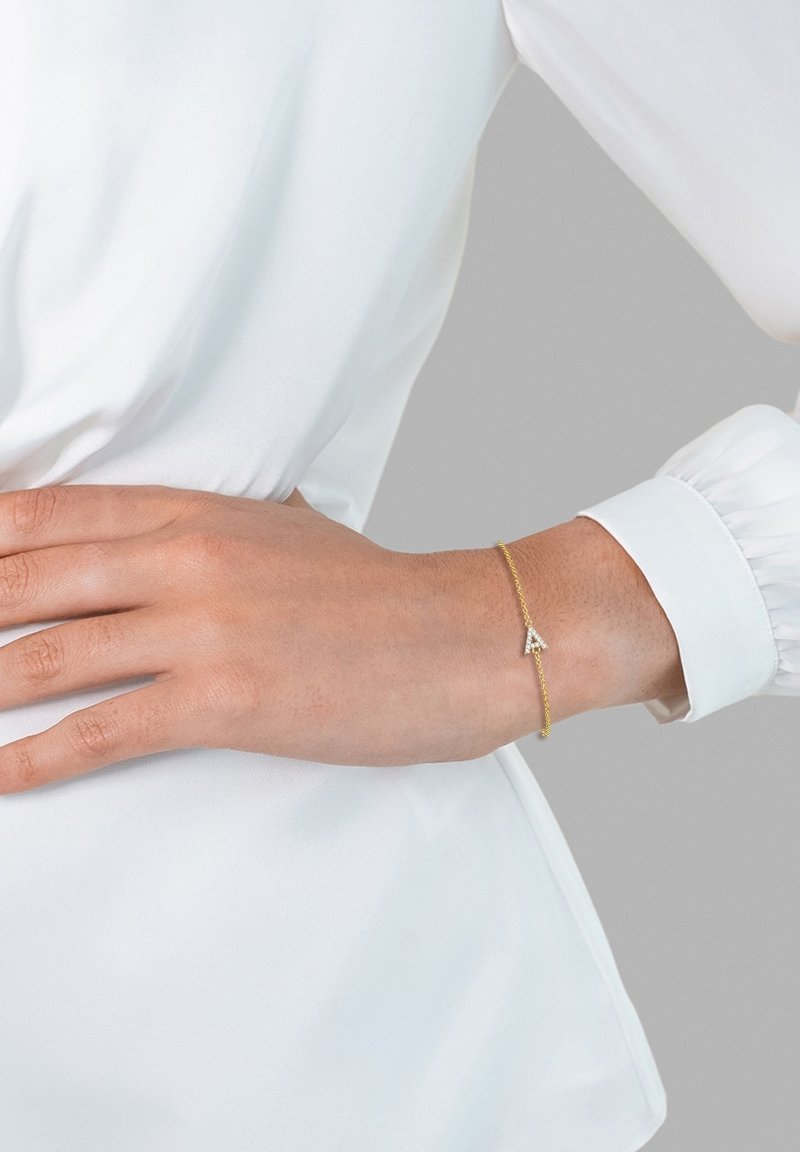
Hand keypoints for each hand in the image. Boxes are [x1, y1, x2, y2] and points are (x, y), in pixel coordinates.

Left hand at [0, 484, 522, 793]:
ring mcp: (205, 625)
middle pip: (28, 578)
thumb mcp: (285, 531)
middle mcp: (187, 557)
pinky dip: (38, 758)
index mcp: (196, 510)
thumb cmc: (379, 592)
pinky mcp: (228, 698)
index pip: (47, 511)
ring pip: (51, 654)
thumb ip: (213, 524)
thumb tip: (157, 534)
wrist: (463, 637)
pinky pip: (106, 729)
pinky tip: (1, 775)